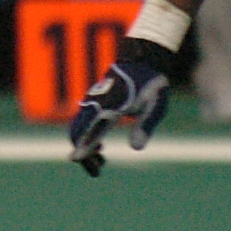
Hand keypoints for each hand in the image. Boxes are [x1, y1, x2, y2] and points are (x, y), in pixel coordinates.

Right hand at [67, 35, 174, 174]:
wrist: (140, 60)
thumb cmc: (151, 84)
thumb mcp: (155, 107)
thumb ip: (145, 127)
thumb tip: (135, 149)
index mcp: (111, 105)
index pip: (91, 128)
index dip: (82, 145)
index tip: (75, 159)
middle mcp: (96, 103)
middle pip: (78, 131)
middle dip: (83, 152)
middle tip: (98, 170)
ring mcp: (92, 101)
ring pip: (78, 127)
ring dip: (84, 146)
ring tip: (101, 162)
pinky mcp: (92, 102)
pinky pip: (81, 122)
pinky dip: (85, 137)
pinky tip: (99, 146)